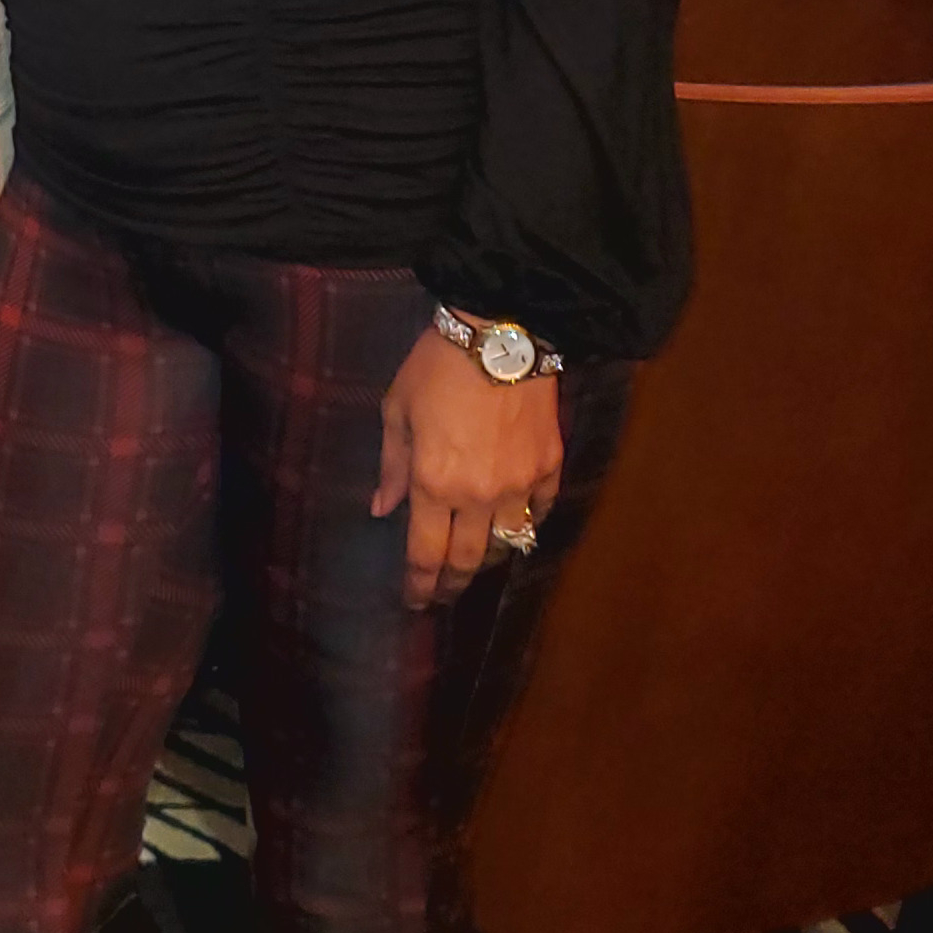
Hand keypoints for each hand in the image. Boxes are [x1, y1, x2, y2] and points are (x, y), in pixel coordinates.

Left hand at [373, 325, 562, 609]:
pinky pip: (540, 509)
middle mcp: (479, 496)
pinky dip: (527, 521)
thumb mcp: (397, 410)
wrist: (501, 331)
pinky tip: (516, 521)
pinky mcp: (549, 466)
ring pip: (508, 542)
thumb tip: (382, 509)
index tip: (413, 600)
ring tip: (476, 560)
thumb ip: (392, 466)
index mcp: (434, 484)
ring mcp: (520, 484)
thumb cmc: (437, 366)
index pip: (426, 554)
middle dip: (452, 583)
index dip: (419, 584)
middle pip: (469, 560)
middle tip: (442, 592)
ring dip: (490, 556)